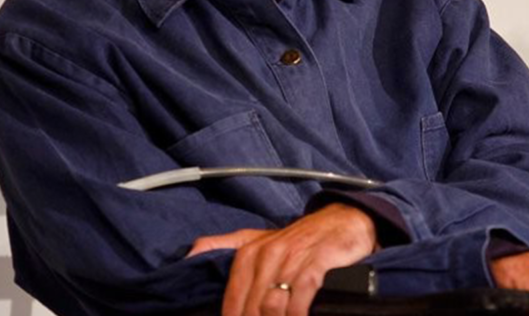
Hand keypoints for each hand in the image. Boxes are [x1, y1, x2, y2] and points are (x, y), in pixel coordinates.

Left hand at [186, 203, 376, 315]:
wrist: (340, 221)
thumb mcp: (255, 240)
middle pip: (251, 307)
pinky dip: (296, 314)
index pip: (232, 298)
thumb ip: (220, 246)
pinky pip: (299, 297)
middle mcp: (265, 255)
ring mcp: (290, 259)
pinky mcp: (315, 264)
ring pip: (272, 306)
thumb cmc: (296, 239)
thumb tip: (188, 256)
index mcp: (247, 252)